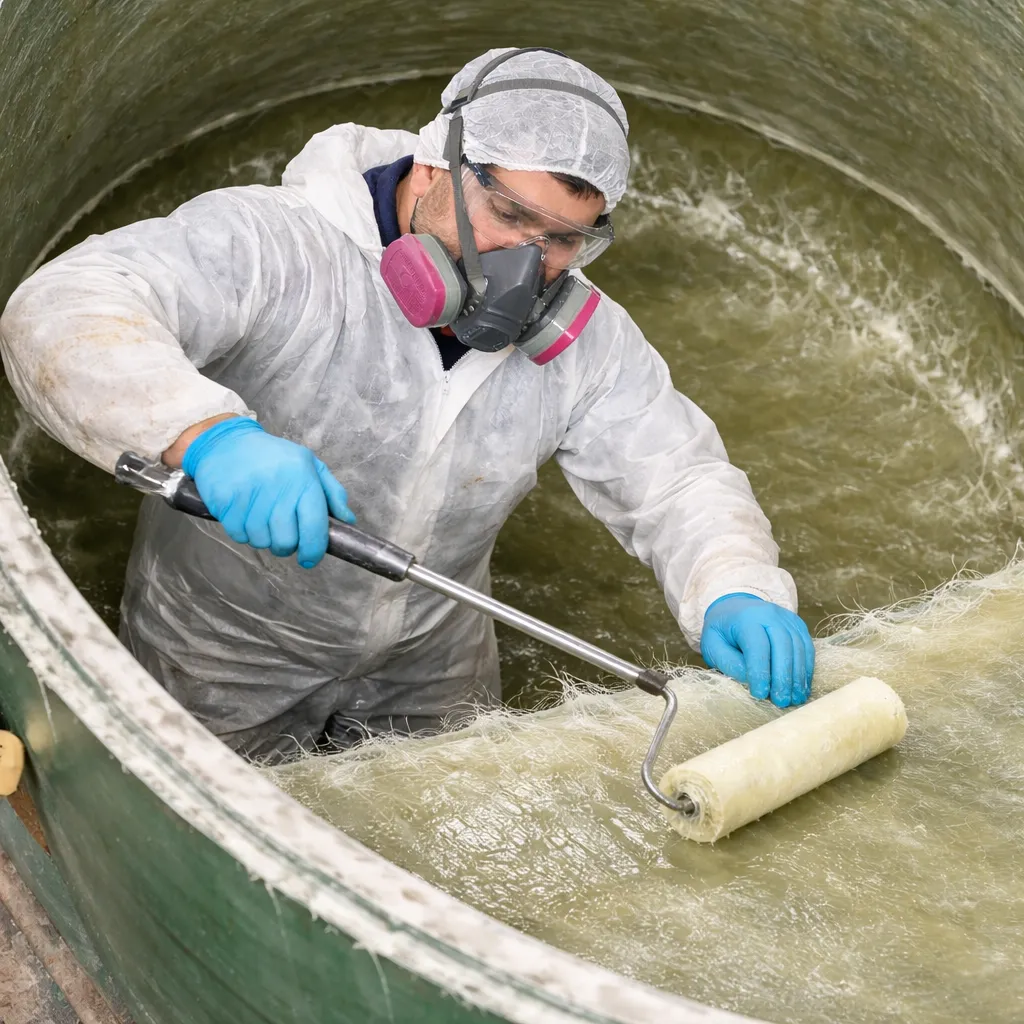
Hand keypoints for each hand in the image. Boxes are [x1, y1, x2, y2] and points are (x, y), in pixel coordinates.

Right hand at [181, 417, 354, 567]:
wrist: (227, 441)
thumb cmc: (273, 457)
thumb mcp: (309, 464)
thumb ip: (333, 492)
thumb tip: (347, 520)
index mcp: (304, 478)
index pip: (315, 526)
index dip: (313, 550)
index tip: (309, 558)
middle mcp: (278, 486)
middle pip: (286, 542)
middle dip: (286, 546)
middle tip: (282, 533)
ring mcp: (250, 494)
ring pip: (261, 541)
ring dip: (263, 538)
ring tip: (261, 518)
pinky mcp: (227, 501)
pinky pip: (239, 535)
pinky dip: (243, 532)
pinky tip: (244, 514)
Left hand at [699, 593, 813, 706]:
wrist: (735, 607)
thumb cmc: (722, 632)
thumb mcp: (712, 646)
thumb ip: (729, 662)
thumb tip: (750, 679)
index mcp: (745, 618)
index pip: (757, 645)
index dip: (760, 672)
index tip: (760, 694)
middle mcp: (769, 614)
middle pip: (783, 645)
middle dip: (783, 677)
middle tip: (781, 701)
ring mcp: (787, 618)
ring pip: (799, 647)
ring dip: (798, 676)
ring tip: (794, 699)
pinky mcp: (798, 625)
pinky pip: (807, 647)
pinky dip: (806, 669)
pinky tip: (801, 687)